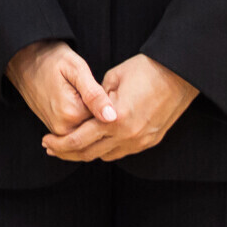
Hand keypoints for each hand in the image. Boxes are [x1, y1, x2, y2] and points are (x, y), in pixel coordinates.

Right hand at [5, 40, 116, 136]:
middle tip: (92, 87)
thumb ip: (94, 94)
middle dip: (102, 113)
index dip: (111, 103)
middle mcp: (63, 128)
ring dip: (93, 116)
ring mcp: (58, 131)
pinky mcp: (55, 129)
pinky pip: (78, 130)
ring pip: (88, 130)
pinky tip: (80, 101)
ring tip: (84, 92)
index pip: (105, 120)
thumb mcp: (76, 69)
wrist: (25, 60)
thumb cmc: (52, 59)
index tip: (102, 85)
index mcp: (71, 114)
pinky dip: (84, 119)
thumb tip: (112, 117)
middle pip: (97, 128)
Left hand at [41, 54, 196, 161]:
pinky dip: (107, 150)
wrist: (180, 73)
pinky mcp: (151, 141)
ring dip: (87, 154)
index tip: (46, 140)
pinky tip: (97, 143)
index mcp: (113, 119)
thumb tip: (86, 109)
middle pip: (89, 154)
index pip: (78, 140)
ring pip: (106, 157)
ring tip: (72, 147)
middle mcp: (127, 135)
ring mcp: (141, 141)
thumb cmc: (145, 69)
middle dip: (67, 153)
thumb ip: (95, 98)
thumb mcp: (112, 77)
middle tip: (51, 149)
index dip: (59, 143)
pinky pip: (123, 152)